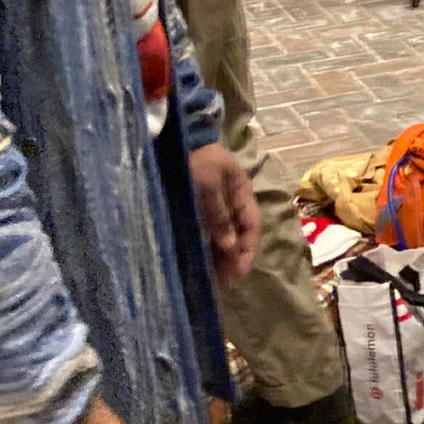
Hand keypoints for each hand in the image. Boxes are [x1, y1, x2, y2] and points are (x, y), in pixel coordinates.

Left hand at [187, 142, 259, 284]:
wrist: (172, 139)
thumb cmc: (195, 158)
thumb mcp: (208, 183)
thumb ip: (219, 214)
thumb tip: (231, 247)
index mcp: (241, 192)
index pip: (251, 226)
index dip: (248, 250)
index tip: (239, 272)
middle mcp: (230, 201)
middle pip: (237, 235)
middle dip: (233, 260)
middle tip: (224, 284)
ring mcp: (214, 206)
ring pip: (222, 237)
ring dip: (220, 258)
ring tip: (213, 281)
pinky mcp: (196, 209)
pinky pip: (206, 233)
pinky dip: (206, 249)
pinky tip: (201, 264)